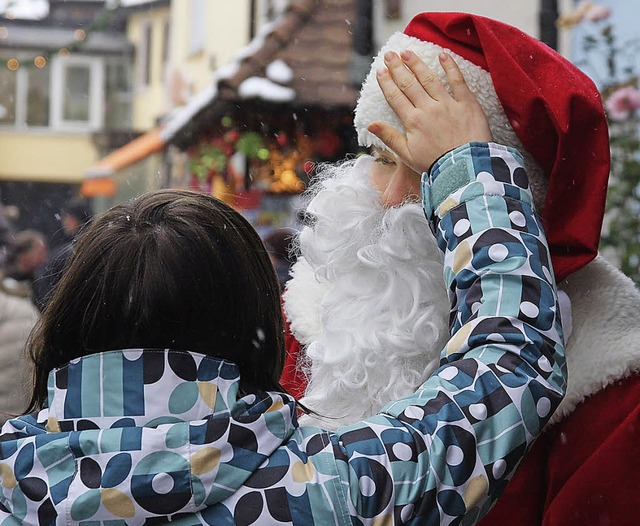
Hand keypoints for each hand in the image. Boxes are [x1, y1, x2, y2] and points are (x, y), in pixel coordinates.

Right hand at [367, 51, 492, 173]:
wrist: (464, 168)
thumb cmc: (435, 165)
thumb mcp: (407, 155)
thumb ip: (390, 137)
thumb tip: (370, 125)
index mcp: (413, 122)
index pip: (396, 97)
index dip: (387, 83)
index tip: (380, 70)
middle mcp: (428, 109)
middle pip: (409, 84)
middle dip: (398, 68)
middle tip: (389, 54)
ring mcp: (448, 104)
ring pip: (429, 79)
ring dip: (417, 64)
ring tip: (407, 52)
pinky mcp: (467, 103)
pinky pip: (458, 81)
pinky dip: (450, 67)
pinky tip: (442, 55)